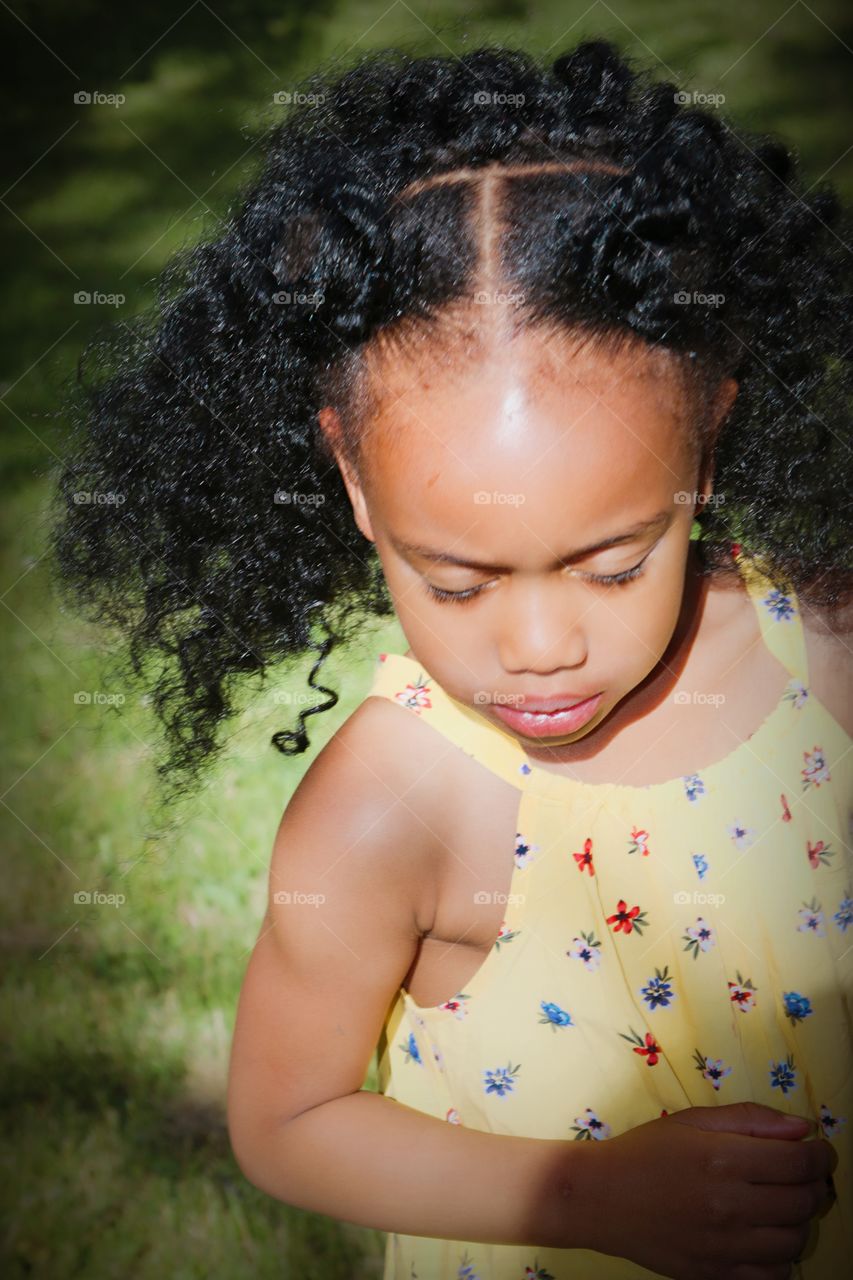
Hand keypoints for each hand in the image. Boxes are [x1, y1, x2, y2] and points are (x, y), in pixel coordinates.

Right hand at [581, 1102, 836, 1279]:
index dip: (820, 1155)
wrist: (598, 1197)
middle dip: (814, 1184)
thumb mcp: (692, 1121)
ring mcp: (723, 1247)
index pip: (799, 1163)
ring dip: (801, 1220)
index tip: (818, 1149)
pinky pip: (773, 1276)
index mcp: (722, 1160)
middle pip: (803, 1202)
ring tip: (784, 1204)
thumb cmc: (645, 1151)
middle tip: (802, 1173)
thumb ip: (750, 1120)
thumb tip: (802, 1128)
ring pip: (794, 1242)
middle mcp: (728, 1206)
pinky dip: (782, 1258)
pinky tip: (766, 1235)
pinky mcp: (715, 1275)